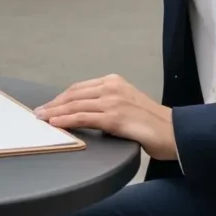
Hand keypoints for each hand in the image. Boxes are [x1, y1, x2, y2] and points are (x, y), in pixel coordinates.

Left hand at [34, 74, 177, 160]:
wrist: (177, 133)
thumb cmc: (152, 123)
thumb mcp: (126, 105)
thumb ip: (107, 104)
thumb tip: (85, 113)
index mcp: (113, 81)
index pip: (79, 88)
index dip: (61, 98)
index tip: (49, 106)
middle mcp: (111, 87)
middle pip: (74, 95)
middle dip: (54, 104)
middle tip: (39, 113)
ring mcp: (113, 101)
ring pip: (75, 105)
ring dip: (55, 113)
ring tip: (42, 119)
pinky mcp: (115, 117)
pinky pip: (84, 117)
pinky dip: (67, 120)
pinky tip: (56, 124)